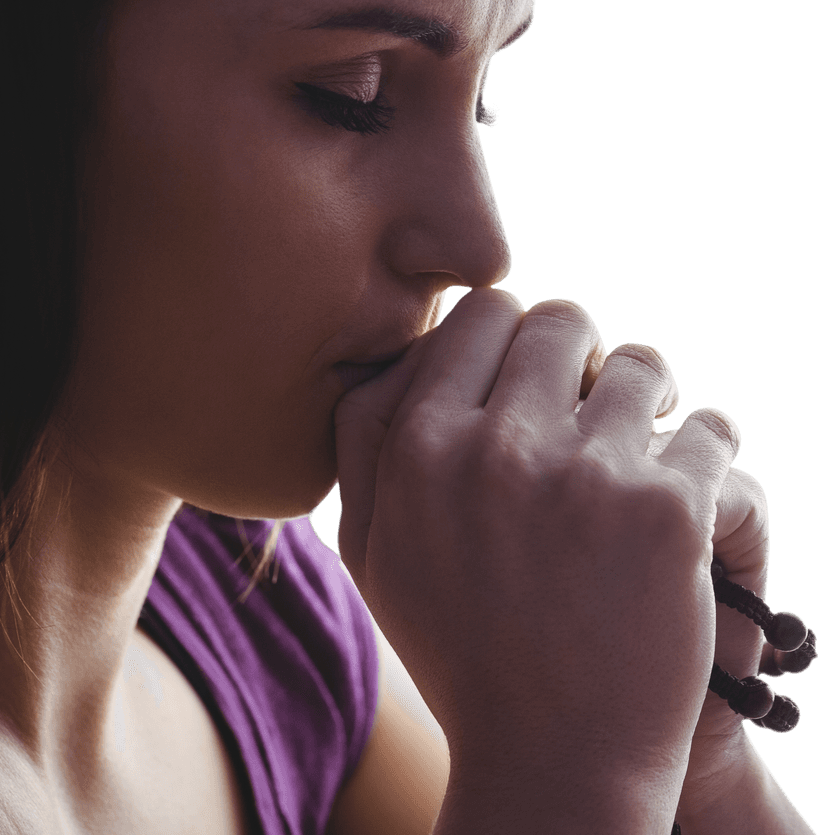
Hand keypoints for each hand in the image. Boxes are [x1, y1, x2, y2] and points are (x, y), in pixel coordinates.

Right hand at [335, 288, 751, 822]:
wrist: (551, 760)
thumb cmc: (458, 647)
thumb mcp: (372, 548)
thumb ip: (364, 439)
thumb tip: (400, 353)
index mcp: (421, 445)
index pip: (482, 314)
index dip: (511, 338)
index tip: (530, 379)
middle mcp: (498, 447)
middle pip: (559, 320)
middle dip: (576, 354)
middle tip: (589, 404)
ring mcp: (587, 476)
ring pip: (639, 364)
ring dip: (643, 397)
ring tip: (641, 442)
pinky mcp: (670, 513)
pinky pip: (711, 428)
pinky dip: (705, 449)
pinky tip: (688, 487)